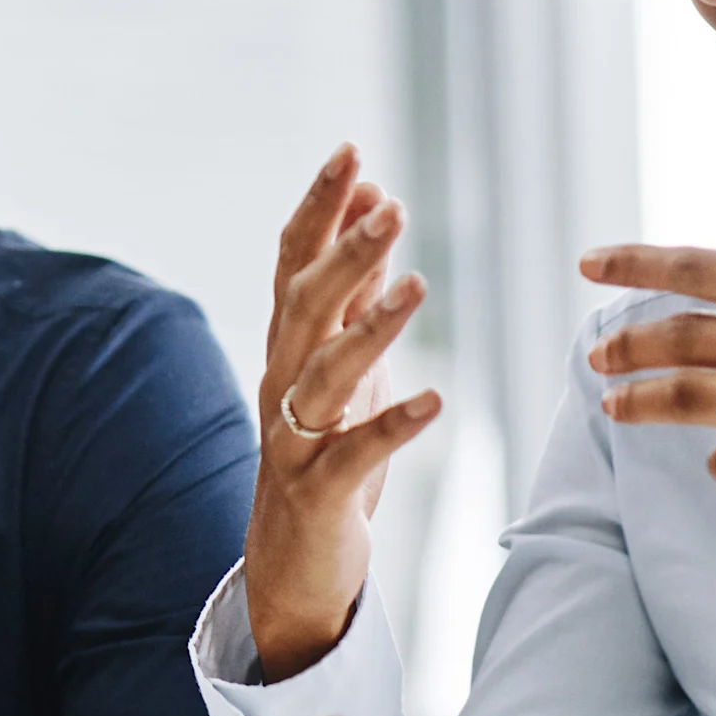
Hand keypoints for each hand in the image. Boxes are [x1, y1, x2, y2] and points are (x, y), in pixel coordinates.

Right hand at [245, 146, 444, 680]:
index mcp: (287, 347)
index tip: (351, 152)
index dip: (319, 208)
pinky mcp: (318, 491)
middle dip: (344, 252)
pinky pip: (353, 454)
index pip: (294, 262)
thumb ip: (354, 292)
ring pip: (323, 373)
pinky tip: (435, 401)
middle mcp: (280, 383)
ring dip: (369, 326)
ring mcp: (293, 438)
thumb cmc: (324, 455)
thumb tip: (374, 209)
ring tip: (417, 284)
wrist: (291, 564)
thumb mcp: (343, 366)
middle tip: (389, 205)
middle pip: (303, 306)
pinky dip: (392, 426)